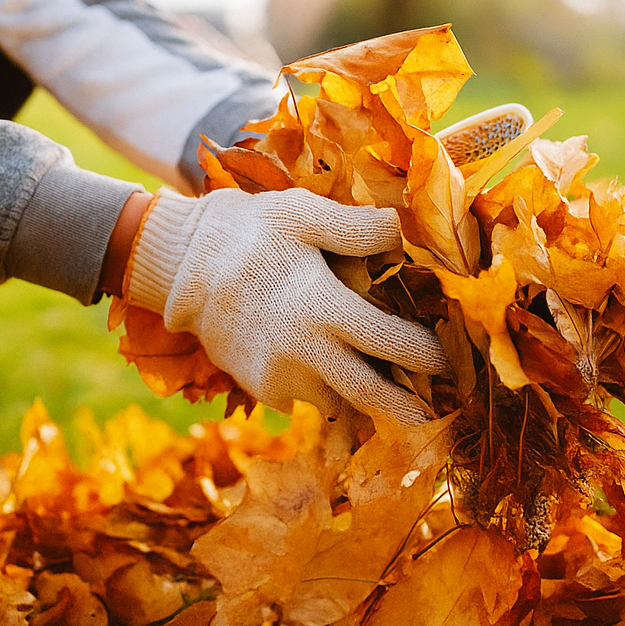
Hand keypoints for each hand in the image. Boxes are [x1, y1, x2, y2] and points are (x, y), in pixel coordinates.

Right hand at [125, 188, 446, 423]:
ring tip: (387, 391)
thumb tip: (400, 233)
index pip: (390, 343)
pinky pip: (302, 398)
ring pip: (335, 401)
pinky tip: (329, 370)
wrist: (178, 266)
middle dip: (405, 406)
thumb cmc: (248, 232)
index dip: (425, 355)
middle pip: (368, 393)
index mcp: (321, 307)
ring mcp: (278, 375)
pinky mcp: (259, 386)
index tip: (446, 360)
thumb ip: (354, 228)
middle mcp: (303, 351)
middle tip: (431, 412)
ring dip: (361, 397)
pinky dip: (321, 390)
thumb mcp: (301, 213)